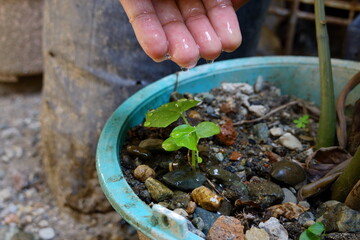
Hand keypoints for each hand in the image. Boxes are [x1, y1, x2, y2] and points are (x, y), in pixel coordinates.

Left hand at [120, 0, 246, 67]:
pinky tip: (158, 51)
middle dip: (199, 39)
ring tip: (186, 58)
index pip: (215, 6)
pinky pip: (139, 16)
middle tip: (208, 54)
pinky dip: (147, 33)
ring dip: (176, 43)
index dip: (223, 24)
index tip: (229, 43)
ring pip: (166, 22)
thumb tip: (238, 3)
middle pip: (190, 19)